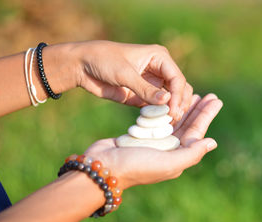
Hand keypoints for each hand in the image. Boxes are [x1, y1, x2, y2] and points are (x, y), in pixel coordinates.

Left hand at [74, 40, 191, 120]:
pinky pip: (157, 107)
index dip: (178, 95)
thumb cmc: (104, 60)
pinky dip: (160, 115)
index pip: (177, 78)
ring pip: (172, 99)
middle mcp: (160, 71)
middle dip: (179, 103)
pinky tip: (159, 123)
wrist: (82, 67)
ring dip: (172, 110)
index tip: (173, 111)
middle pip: (180, 89)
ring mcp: (152, 84)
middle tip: (174, 119)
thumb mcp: (125, 73)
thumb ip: (145, 89)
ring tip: (169, 122)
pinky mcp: (143, 96)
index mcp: (159, 58)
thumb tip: (167, 101)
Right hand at [84, 94, 222, 188]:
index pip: (196, 133)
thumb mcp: (167, 163)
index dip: (206, 116)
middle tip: (211, 95)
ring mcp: (155, 143)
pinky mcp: (141, 136)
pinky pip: (159, 120)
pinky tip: (170, 100)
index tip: (216, 100)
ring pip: (174, 122)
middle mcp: (168, 151)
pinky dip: (166, 110)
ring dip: (185, 108)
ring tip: (194, 94)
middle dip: (199, 110)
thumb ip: (191, 153)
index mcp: (177, 157)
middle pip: (188, 126)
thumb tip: (212, 142)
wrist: (103, 168)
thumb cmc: (136, 166)